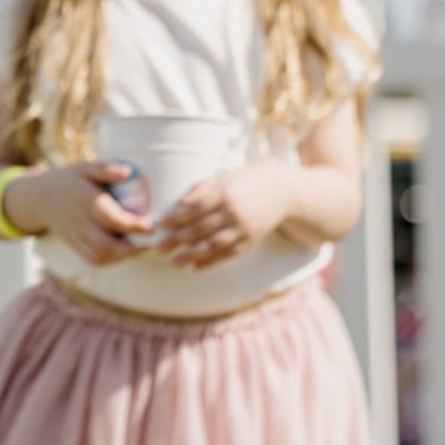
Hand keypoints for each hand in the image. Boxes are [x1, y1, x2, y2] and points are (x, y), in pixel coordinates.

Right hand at [18, 162, 151, 265]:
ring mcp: (76, 237)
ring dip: (123, 256)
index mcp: (85, 202)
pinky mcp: (75, 245)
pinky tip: (124, 251)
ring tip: (140, 246)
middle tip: (151, 240)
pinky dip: (112, 259)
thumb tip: (128, 172)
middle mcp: (80, 222)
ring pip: (100, 256)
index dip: (133, 225)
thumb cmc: (70, 180)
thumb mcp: (86, 168)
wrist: (41, 198)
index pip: (111, 219)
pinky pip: (93, 259)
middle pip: (105, 245)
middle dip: (132, 248)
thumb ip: (106, 169)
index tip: (151, 225)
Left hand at [156, 169, 288, 268]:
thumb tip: (179, 204)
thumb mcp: (224, 177)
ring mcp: (243, 228)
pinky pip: (229, 253)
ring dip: (192, 255)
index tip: (160, 225)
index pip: (194, 208)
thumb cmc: (248, 180)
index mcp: (225, 192)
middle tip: (160, 248)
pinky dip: (212, 261)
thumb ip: (201, 189)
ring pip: (214, 245)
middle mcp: (233, 212)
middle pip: (201, 229)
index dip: (176, 218)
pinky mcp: (251, 240)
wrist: (284, 192)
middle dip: (178, 240)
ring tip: (175, 263)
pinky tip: (197, 267)